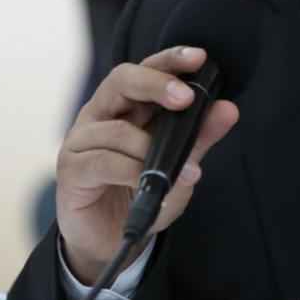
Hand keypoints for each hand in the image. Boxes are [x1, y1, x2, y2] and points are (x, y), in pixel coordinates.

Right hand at [55, 45, 239, 284]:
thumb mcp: (180, 167)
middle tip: (186, 98)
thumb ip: (199, 138)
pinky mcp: (71, 169)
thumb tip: (228, 109)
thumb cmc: (142, 195)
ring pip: (117, 129)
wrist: (113, 241)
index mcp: (126, 106)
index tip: (199, 58)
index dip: (170, 60)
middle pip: (122, 80)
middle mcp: (101, 115)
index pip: (145, 70)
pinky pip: (102, 161)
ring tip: (183, 169)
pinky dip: (133, 170)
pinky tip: (152, 183)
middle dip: (156, 83)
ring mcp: (81, 140)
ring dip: (152, 148)